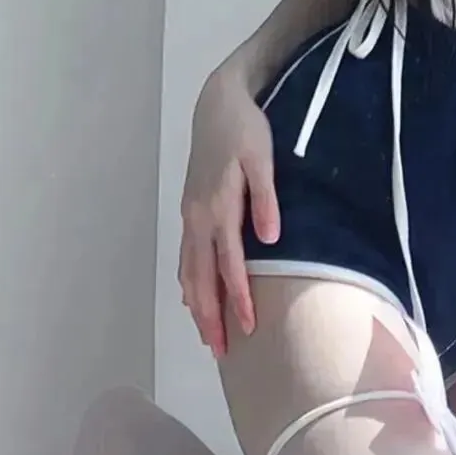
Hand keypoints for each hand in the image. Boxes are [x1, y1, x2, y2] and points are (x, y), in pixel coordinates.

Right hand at [178, 68, 279, 357]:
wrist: (218, 102)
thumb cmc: (245, 129)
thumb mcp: (262, 158)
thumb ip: (265, 198)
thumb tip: (270, 240)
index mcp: (217, 208)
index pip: (229, 265)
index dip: (238, 298)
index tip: (248, 329)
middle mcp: (197, 218)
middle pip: (200, 278)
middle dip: (210, 316)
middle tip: (220, 352)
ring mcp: (189, 215)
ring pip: (188, 270)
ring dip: (197, 305)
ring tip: (207, 336)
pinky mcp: (189, 210)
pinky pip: (185, 256)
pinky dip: (188, 281)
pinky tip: (192, 297)